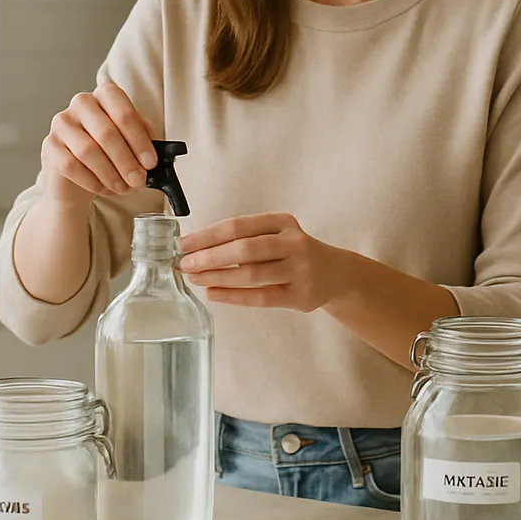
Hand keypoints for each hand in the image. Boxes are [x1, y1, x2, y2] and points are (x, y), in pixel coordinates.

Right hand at [39, 80, 158, 209]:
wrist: (79, 177)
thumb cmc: (110, 153)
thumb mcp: (132, 142)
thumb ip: (145, 140)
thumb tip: (159, 151)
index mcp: (105, 95)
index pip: (123, 110)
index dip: (139, 138)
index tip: (150, 162)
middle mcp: (81, 103)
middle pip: (106, 132)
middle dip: (126, 160)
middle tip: (138, 180)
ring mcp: (62, 123)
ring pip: (88, 150)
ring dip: (110, 173)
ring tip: (123, 187)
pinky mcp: (49, 146)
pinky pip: (70, 165)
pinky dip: (91, 181)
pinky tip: (103, 188)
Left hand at [178, 213, 344, 312]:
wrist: (336, 273)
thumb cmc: (294, 253)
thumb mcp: (276, 235)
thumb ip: (244, 239)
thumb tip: (197, 248)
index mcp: (282, 222)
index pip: (238, 226)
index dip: (208, 236)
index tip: (184, 244)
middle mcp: (293, 243)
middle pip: (244, 249)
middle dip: (210, 257)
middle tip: (185, 264)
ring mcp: (299, 269)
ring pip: (252, 274)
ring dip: (218, 277)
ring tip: (196, 279)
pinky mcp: (300, 295)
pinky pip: (261, 297)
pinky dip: (234, 296)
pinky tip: (214, 294)